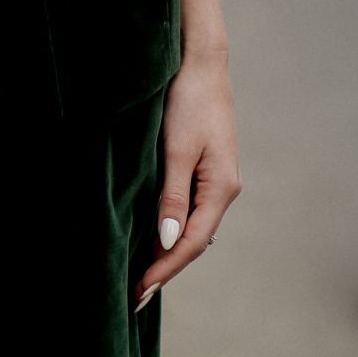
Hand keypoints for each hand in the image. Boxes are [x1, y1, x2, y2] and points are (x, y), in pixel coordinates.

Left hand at [133, 50, 240, 309]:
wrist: (200, 61)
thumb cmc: (188, 100)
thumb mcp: (176, 150)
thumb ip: (172, 197)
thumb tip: (167, 242)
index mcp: (221, 189)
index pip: (191, 243)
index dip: (164, 270)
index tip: (138, 291)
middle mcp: (223, 190)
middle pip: (193, 241)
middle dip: (165, 267)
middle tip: (134, 295)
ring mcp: (216, 179)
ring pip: (191, 226)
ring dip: (167, 250)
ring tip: (140, 274)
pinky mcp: (205, 167)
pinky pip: (188, 209)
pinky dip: (170, 227)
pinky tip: (153, 236)